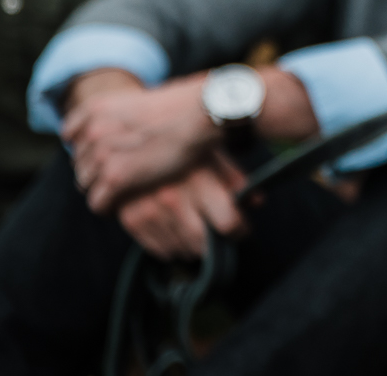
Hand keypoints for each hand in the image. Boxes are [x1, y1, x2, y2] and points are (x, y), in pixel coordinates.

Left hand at [63, 74, 219, 212]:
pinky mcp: (115, 177)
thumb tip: (117, 133)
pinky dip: (108, 206)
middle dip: (96, 170)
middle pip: (79, 163)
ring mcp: (101, 154)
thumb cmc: (182, 108)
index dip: (88, 148)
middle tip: (121, 176)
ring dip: (102, 189)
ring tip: (124, 191)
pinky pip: (97, 202)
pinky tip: (123, 203)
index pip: (71, 136)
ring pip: (86, 185)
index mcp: (95, 108)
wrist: (200, 113)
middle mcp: (92, 130)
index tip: (106, 156)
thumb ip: (117, 116)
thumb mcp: (138, 102)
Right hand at [116, 152, 248, 259]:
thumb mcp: (211, 155)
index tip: (242, 229)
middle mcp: (173, 197)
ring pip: (181, 249)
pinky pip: (159, 249)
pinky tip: (178, 234)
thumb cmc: (179, 146)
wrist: (129, 136)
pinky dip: (172, 247)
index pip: (228, 222)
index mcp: (199, 179)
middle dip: (216, 243)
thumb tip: (257, 202)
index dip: (240, 230)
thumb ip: (234, 179)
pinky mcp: (131, 219)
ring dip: (194, 247)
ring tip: (199, 233)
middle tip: (220, 236)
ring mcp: (150, 209)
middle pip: (203, 241)